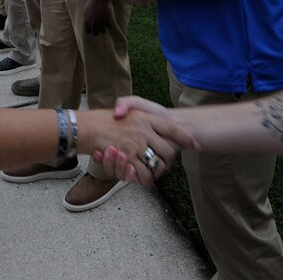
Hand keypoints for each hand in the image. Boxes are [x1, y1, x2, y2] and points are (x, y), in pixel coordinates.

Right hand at [80, 104, 196, 185]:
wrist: (86, 128)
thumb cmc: (105, 118)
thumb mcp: (124, 105)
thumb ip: (132, 103)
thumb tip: (145, 116)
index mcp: (147, 117)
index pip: (173, 128)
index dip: (185, 137)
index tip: (195, 145)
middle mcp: (146, 131)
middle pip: (169, 151)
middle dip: (168, 160)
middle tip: (160, 163)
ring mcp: (138, 145)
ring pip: (159, 165)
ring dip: (155, 171)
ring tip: (147, 170)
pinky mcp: (129, 158)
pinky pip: (144, 174)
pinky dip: (143, 178)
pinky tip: (136, 174)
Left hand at [82, 0, 111, 35]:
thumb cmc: (92, 2)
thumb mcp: (85, 11)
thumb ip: (86, 19)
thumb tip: (88, 25)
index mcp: (87, 21)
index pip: (87, 31)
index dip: (90, 29)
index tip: (92, 27)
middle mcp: (93, 23)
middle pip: (95, 33)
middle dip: (96, 31)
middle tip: (98, 28)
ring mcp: (101, 22)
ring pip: (102, 31)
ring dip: (103, 29)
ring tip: (103, 25)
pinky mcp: (107, 20)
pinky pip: (108, 26)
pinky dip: (108, 23)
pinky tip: (107, 19)